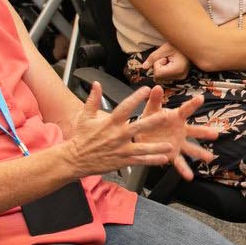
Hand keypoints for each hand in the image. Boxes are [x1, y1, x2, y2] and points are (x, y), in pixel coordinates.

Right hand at [59, 83, 182, 176]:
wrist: (74, 159)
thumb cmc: (81, 137)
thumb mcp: (85, 116)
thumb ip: (93, 100)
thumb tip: (96, 83)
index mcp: (110, 123)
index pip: (125, 107)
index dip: (136, 97)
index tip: (146, 89)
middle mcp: (118, 135)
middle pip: (138, 127)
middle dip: (153, 121)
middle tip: (166, 116)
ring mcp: (121, 149)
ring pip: (142, 148)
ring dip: (157, 147)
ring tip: (170, 146)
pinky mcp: (122, 161)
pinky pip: (139, 161)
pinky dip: (152, 160)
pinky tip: (163, 159)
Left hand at [131, 89, 219, 180]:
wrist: (141, 135)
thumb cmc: (149, 120)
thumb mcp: (150, 110)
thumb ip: (154, 100)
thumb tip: (156, 87)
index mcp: (176, 118)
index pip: (185, 110)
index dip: (192, 104)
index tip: (200, 98)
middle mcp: (181, 131)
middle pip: (195, 131)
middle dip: (204, 133)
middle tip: (215, 134)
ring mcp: (179, 143)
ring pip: (191, 149)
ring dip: (200, 153)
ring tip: (210, 158)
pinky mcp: (173, 154)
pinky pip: (179, 163)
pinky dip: (184, 170)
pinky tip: (190, 177)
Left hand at [144, 42, 191, 82]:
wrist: (191, 44)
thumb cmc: (177, 44)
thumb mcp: (164, 48)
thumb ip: (153, 57)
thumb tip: (144, 67)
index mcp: (177, 69)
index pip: (158, 74)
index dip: (157, 64)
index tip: (164, 57)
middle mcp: (181, 76)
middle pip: (160, 78)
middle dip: (159, 68)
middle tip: (166, 58)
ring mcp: (182, 77)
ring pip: (162, 79)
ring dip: (162, 70)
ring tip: (170, 60)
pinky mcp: (182, 77)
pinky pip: (167, 78)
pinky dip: (166, 71)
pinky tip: (172, 64)